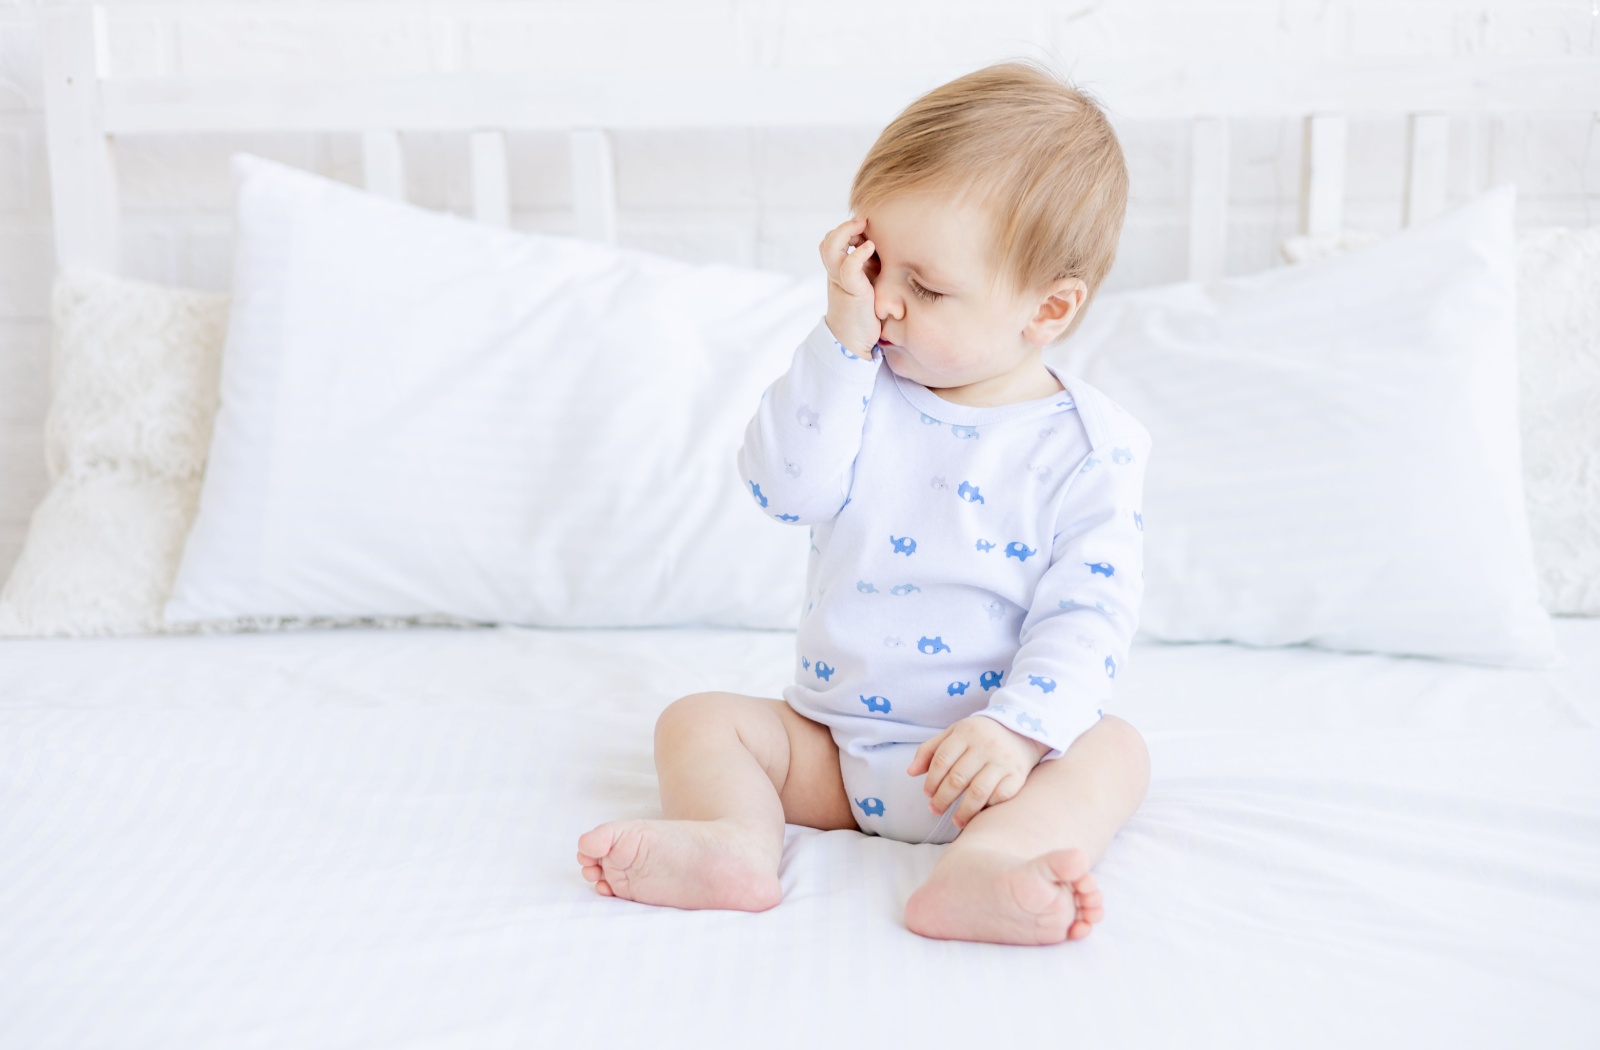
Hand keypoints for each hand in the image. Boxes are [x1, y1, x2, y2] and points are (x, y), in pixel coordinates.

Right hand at [818, 215, 881, 357]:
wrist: (854, 344)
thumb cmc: (865, 317)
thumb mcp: (868, 288)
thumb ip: (871, 272)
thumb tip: (892, 255)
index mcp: (839, 273)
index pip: (831, 244)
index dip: (844, 232)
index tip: (864, 228)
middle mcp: (835, 275)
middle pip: (827, 242)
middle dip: (843, 228)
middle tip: (862, 221)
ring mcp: (840, 282)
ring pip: (830, 248)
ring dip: (845, 232)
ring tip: (863, 225)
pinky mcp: (851, 291)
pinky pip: (848, 266)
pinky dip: (858, 253)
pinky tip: (871, 247)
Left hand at [908, 716, 1049, 828]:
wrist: (1020, 729)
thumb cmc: (978, 736)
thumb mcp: (953, 733)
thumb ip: (930, 750)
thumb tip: (910, 772)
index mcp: (966, 733)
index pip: (942, 760)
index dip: (931, 780)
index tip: (927, 794)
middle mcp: (985, 746)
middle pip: (957, 778)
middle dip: (943, 799)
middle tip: (935, 810)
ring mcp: (1003, 760)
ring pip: (978, 791)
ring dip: (964, 810)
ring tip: (956, 821)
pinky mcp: (1018, 774)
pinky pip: (1002, 795)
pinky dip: (989, 807)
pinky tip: (980, 813)